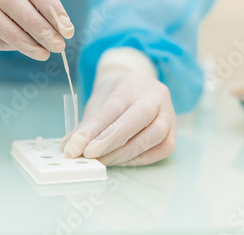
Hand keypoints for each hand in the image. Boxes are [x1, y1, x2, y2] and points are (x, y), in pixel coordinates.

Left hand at [62, 68, 176, 165]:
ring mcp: (169, 113)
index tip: (76, 147)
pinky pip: (161, 149)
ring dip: (123, 154)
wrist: (138, 87)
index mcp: (133, 83)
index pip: (113, 108)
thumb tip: (69, 147)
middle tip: (88, 156)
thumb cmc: (116, 96)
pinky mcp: (175, 132)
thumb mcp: (98, 102)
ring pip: (152, 137)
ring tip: (101, 160)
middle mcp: (156, 96)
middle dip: (110, 142)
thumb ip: (86, 125)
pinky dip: (139, 158)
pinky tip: (120, 160)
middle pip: (137, 120)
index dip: (93, 131)